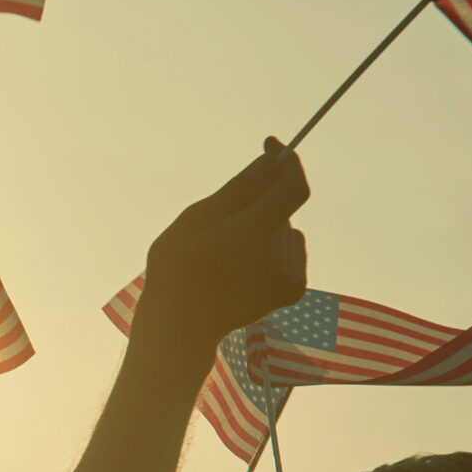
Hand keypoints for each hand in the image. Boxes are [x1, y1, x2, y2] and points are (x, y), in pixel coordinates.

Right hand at [135, 137, 309, 358]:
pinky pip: (291, 248)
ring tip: (227, 250)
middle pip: (281, 208)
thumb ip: (239, 189)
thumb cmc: (177, 268)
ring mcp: (289, 277)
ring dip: (263, 226)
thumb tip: (271, 160)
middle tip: (221, 222)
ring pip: (285, 228)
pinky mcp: (294, 290)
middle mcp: (278, 258)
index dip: (287, 163)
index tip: (271, 145)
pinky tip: (243, 264)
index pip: (293, 188)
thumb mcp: (195, 220)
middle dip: (259, 202)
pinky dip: (272, 247)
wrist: (181, 326)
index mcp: (250, 236)